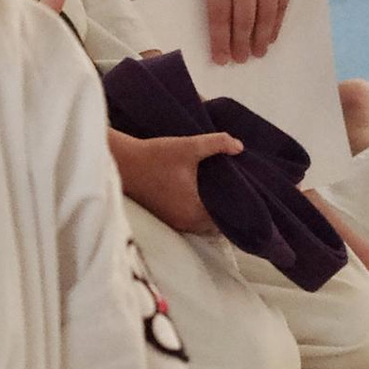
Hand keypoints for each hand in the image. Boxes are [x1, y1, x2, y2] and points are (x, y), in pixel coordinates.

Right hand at [111, 123, 240, 234]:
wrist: (123, 162)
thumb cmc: (154, 156)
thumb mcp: (188, 146)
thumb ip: (216, 144)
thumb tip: (239, 146)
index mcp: (193, 211)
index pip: (226, 219)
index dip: (237, 207)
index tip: (245, 192)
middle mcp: (184, 222)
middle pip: (215, 224)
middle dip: (225, 208)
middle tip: (238, 189)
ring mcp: (173, 222)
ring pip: (202, 222)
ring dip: (211, 210)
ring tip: (221, 190)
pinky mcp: (165, 217)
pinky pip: (190, 219)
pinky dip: (198, 210)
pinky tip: (201, 193)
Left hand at [207, 0, 299, 61]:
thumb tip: (222, 32)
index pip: (219, 14)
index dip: (219, 40)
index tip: (220, 59)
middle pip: (243, 18)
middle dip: (240, 43)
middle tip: (240, 59)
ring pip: (265, 15)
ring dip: (260, 39)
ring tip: (256, 53)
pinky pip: (282, 5)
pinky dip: (276, 25)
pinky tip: (270, 37)